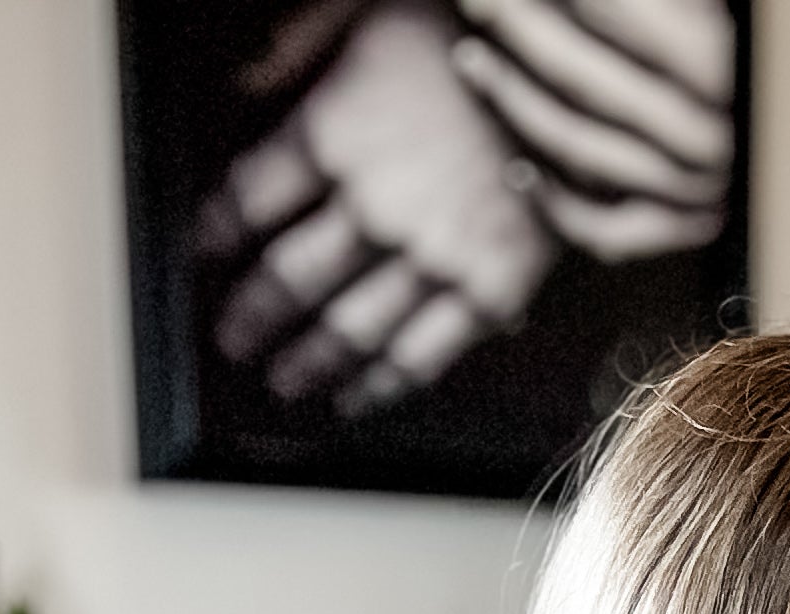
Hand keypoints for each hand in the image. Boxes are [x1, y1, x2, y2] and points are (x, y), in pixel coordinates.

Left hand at [199, 3, 554, 410]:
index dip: (219, 228)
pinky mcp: (490, 291)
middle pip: (291, 278)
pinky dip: (382, 385)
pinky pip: (423, 355)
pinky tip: (355, 398)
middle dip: (254, 314)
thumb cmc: (480, 27)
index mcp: (338, 133)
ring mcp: (433, 259)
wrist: (584, 76)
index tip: (205, 249)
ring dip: (309, 361)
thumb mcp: (370, 4)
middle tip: (234, 339)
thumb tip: (244, 80)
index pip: (252, 197)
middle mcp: (375, 209)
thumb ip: (301, 41)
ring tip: (283, 380)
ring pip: (350, 329)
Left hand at [450, 0, 735, 257]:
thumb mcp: (695, 12)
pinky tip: (518, 169)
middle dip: (519, 37)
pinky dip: (557, 206)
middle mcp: (710, 133)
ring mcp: (699, 187)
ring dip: (513, 104)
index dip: (557, 1)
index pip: (613, 17)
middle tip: (476, 6)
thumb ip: (649, 6)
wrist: (781, 112)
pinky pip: (606, 231)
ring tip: (474, 62)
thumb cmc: (726, 41)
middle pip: (583, 81)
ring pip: (579, 150)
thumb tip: (554, 1)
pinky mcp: (689, 225)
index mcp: (719, 63)